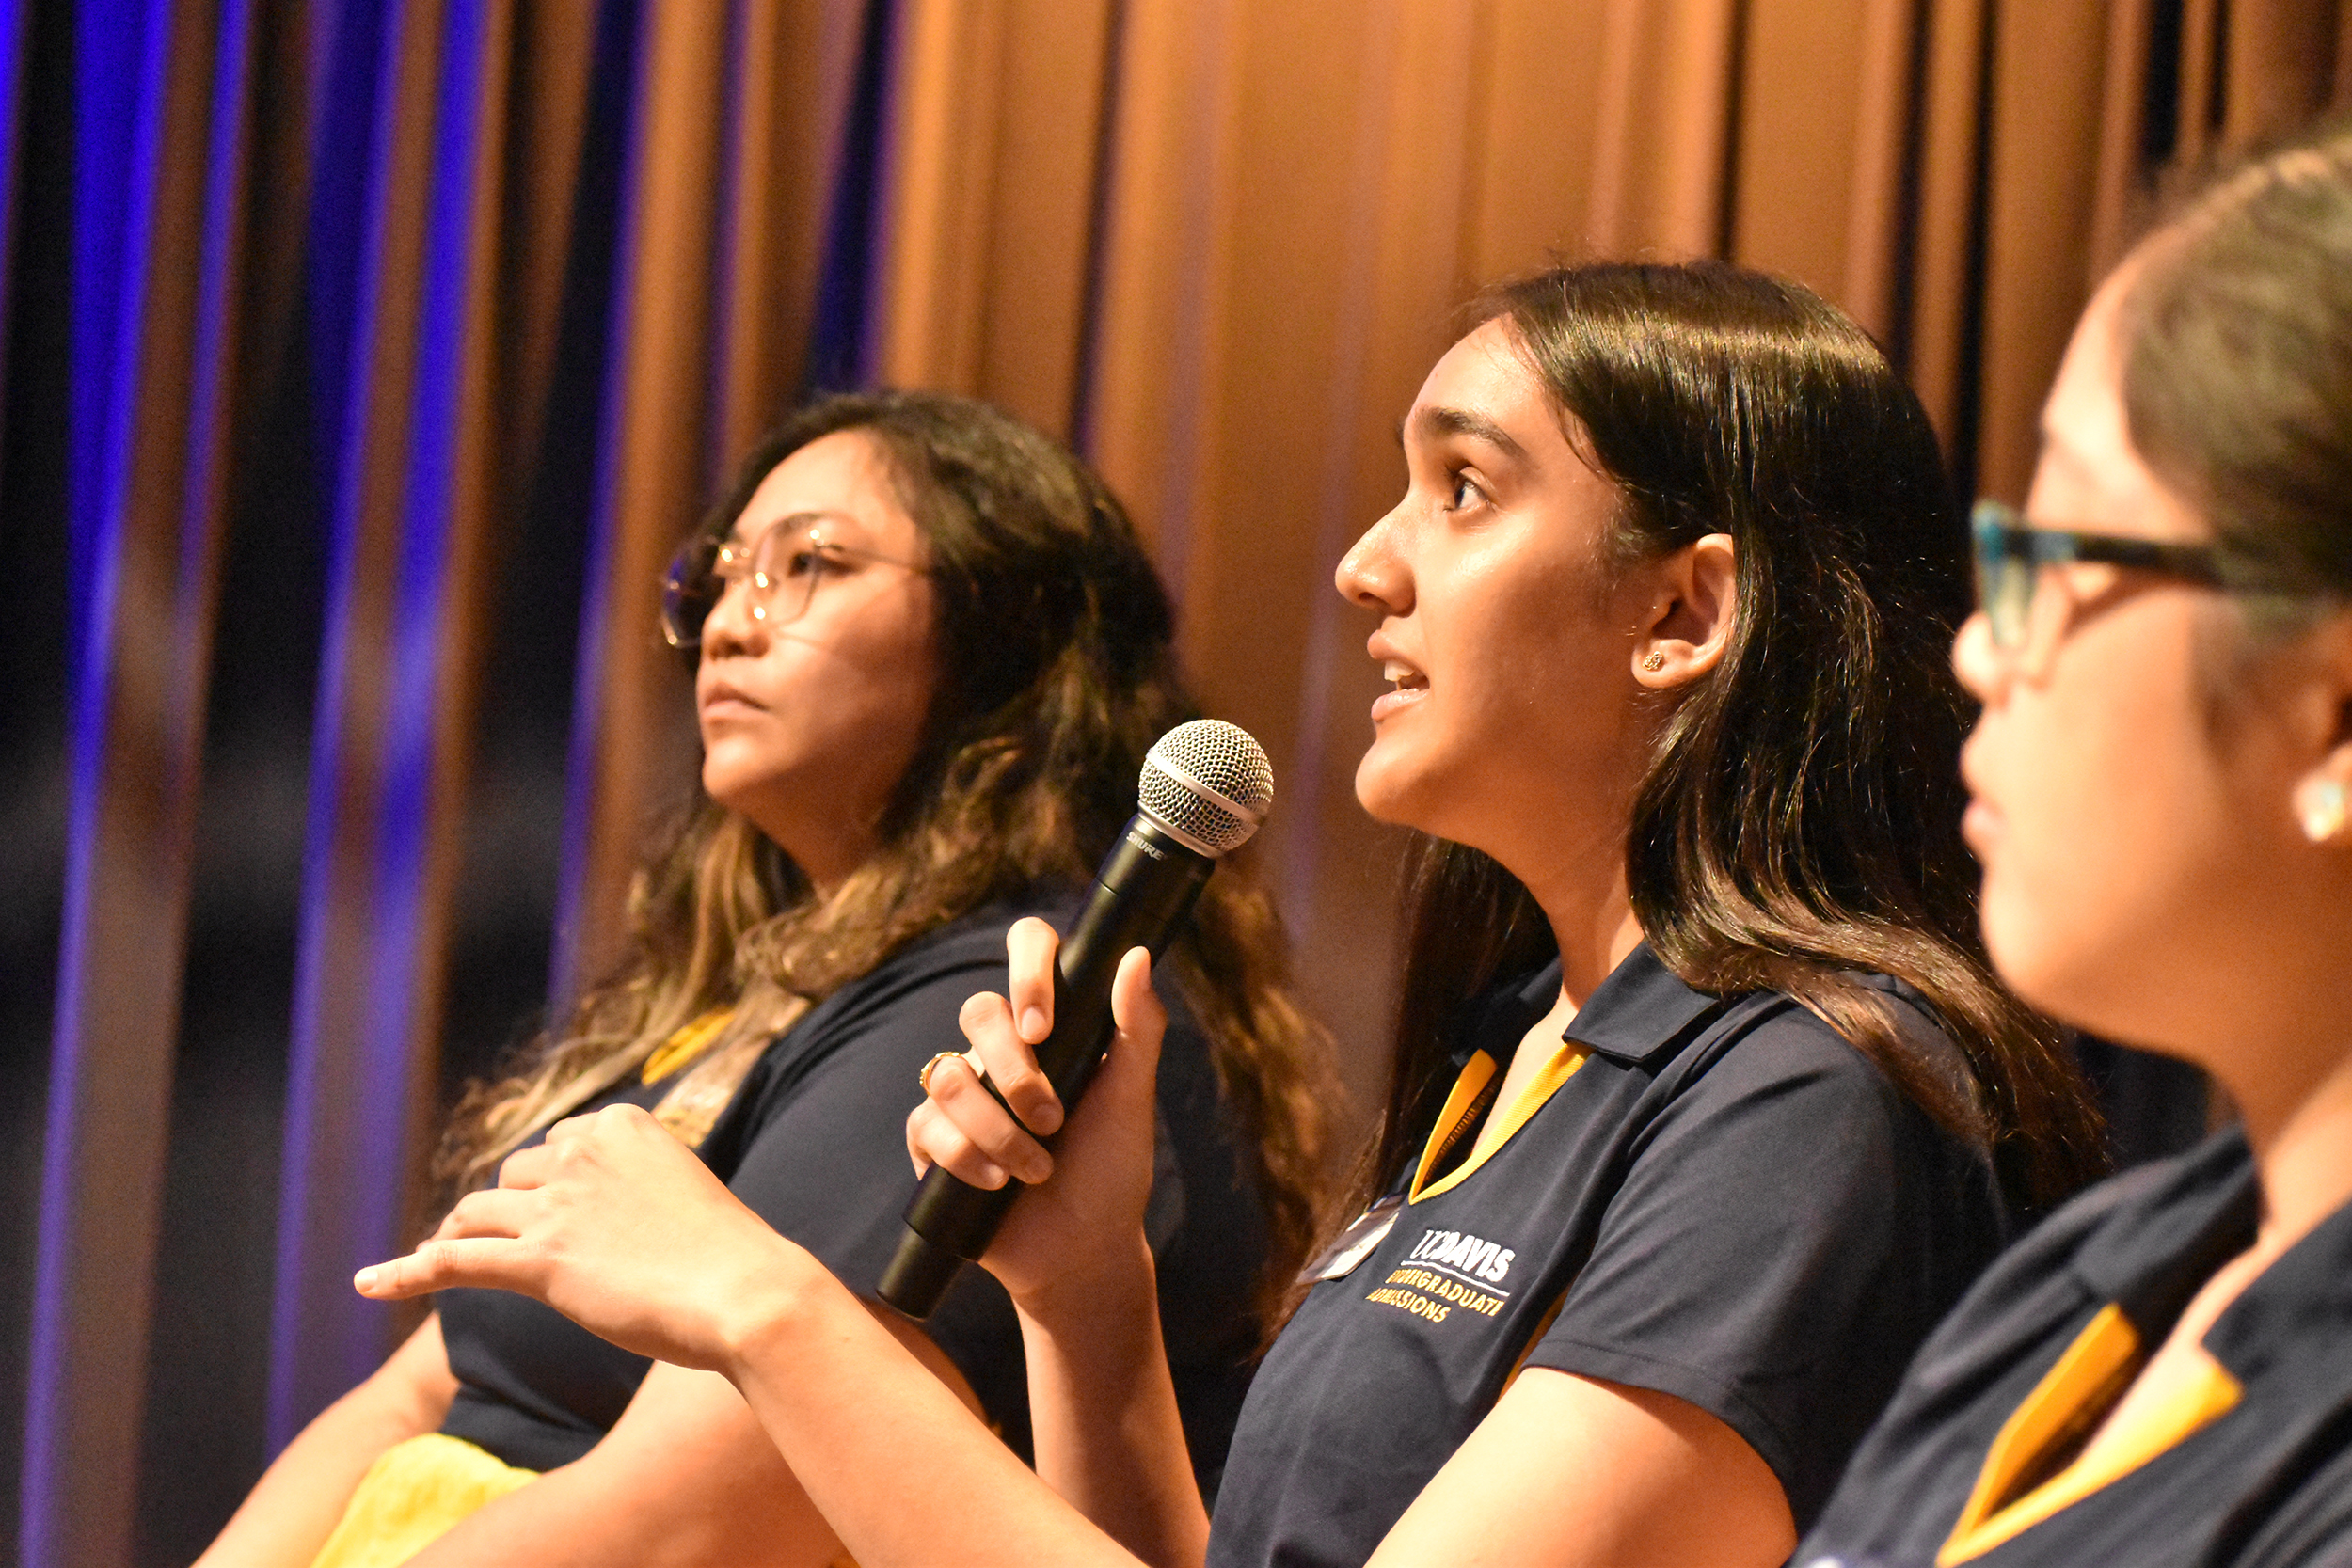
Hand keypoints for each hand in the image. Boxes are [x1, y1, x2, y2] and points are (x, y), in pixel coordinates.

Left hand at [354, 1104, 821, 1371]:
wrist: (747, 1293)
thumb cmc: (731, 1256)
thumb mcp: (684, 1194)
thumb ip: (640, 1188)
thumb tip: (620, 1220)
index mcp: (623, 1124)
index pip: (560, 1143)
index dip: (554, 1183)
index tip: (563, 1212)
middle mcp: (583, 1153)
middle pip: (515, 1175)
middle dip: (510, 1209)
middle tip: (519, 1248)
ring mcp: (558, 1206)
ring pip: (476, 1212)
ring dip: (457, 1233)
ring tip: (439, 1257)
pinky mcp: (541, 1262)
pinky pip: (454, 1261)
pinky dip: (407, 1270)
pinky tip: (370, 1282)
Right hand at [905, 918, 1163, 1307]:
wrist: (1082, 1251)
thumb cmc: (1113, 1170)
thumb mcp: (1133, 1100)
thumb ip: (1138, 1027)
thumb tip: (1135, 954)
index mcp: (1052, 1026)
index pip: (1028, 951)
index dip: (1027, 971)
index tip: (1042, 1028)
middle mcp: (1001, 1050)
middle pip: (977, 1010)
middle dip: (1014, 1073)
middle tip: (1053, 1119)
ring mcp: (963, 1092)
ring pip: (947, 1073)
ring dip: (997, 1129)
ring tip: (1036, 1167)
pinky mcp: (933, 1139)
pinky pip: (925, 1124)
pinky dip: (967, 1157)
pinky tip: (998, 1184)